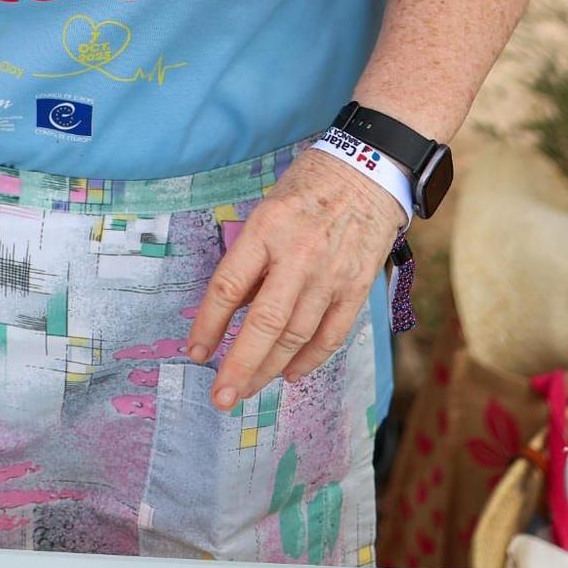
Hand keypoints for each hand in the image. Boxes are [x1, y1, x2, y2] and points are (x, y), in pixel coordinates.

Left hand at [186, 148, 402, 408]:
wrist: (372, 168)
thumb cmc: (311, 183)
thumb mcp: (268, 207)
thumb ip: (254, 257)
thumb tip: (236, 308)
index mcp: (267, 229)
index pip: (229, 286)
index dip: (208, 324)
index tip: (195, 352)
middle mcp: (298, 256)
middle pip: (264, 324)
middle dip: (239, 367)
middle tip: (221, 398)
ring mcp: (331, 275)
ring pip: (296, 337)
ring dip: (269, 369)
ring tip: (248, 389)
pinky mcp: (357, 288)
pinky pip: (331, 335)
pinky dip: (309, 360)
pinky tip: (290, 374)